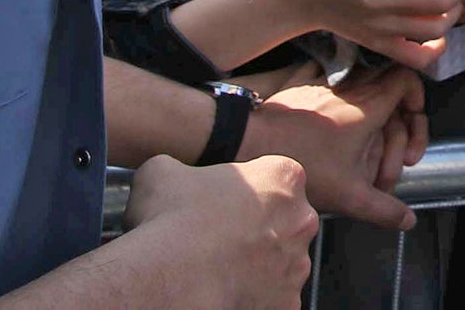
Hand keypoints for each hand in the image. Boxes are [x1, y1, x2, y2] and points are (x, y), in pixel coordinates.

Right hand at [123, 153, 316, 309]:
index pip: (272, 179)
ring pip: (280, 261)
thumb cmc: (172, 222)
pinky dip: (252, 296)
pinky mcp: (286, 303)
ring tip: (216, 269)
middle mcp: (301, 219)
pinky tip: (224, 291)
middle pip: (281, 221)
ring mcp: (297, 264)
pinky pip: (272, 298)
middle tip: (218, 239)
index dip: (243, 192)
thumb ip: (177, 167)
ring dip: (256, 264)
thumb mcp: (162, 172)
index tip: (220, 204)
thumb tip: (167, 174)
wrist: (174, 278)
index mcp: (284, 177)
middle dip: (255, 229)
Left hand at [242, 66, 426, 229]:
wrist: (252, 141)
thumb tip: (408, 221)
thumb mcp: (348, 194)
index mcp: (369, 106)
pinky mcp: (305, 83)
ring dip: (371, 106)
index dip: (416, 96)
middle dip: (398, 111)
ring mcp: (328, 83)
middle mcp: (353, 88)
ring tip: (365, 140)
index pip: (407, 79)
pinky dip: (344, 96)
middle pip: (390, 82)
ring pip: (364, 82)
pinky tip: (335, 121)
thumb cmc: (302, 163)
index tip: (411, 118)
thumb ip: (383, 209)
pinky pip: (336, 80)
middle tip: (393, 139)